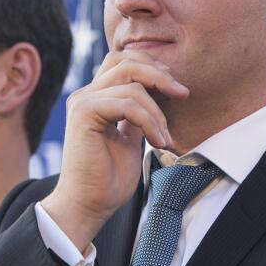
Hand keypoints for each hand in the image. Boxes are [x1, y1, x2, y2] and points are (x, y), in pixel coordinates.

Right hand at [40, 50, 188, 250]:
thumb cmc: (108, 179)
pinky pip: (127, 103)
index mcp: (95, 98)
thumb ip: (137, 115)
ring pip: (131, 82)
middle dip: (159, 73)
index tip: (177, 91)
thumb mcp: (131, 139)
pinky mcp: (84, 113)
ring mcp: (82, 101)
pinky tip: (157, 142)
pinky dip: (149, 121)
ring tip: (164, 137)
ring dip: (157, 110)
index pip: (123, 62)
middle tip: (182, 94)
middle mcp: (85, 95)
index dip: (153, 68)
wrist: (88, 205)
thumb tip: (156, 96)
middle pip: (125, 59)